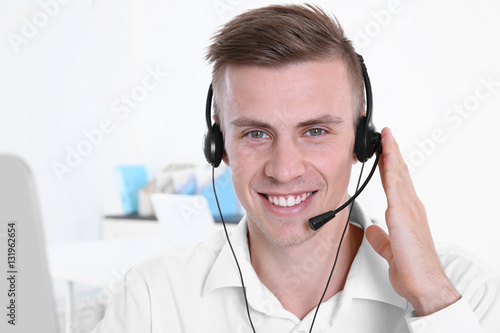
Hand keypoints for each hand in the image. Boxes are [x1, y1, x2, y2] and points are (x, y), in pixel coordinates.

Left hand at [365, 127, 460, 315]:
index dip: (390, 165)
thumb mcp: (389, 249)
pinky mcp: (403, 214)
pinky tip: (387, 156)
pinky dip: (392, 168)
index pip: (396, 183)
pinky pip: (396, 185)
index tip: (384, 151)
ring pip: (399, 174)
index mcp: (406, 214)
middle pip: (400, 173)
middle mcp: (410, 207)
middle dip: (392, 152)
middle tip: (385, 135)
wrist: (423, 283)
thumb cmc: (413, 268)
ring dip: (392, 153)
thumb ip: (381, 238)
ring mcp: (408, 209)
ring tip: (386, 136)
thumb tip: (373, 230)